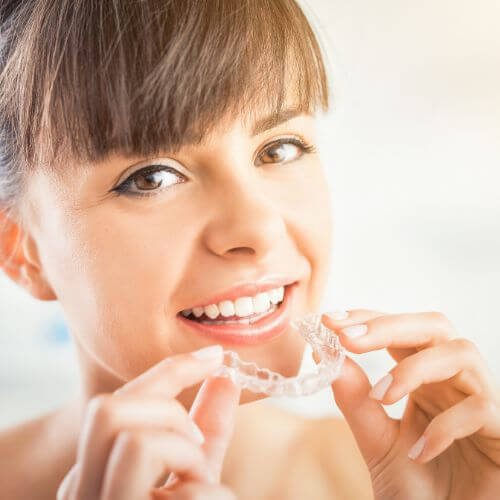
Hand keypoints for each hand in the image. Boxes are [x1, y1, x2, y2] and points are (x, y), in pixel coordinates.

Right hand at [57, 345, 239, 499]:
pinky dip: (209, 495)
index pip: (115, 402)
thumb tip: (226, 375)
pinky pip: (180, 494)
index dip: (171, 370)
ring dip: (186, 454)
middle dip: (168, 412)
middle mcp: (81, 490)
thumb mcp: (197, 469)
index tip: (215, 356)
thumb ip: (208, 426)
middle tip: (196, 442)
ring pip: (134, 441)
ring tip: (199, 483)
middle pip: (106, 409)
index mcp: (93, 468)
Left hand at [317, 309, 499, 499]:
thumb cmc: (417, 487)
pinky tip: (419, 450)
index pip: (400, 330)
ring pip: (461, 353)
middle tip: (346, 337)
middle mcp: (453, 382)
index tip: (329, 321)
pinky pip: (481, 408)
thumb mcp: (376, 441)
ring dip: (414, 368)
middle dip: (388, 325)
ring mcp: (481, 402)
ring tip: (381, 396)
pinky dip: (444, 425)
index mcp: (424, 378)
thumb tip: (327, 355)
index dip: (367, 319)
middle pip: (433, 326)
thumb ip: (355, 401)